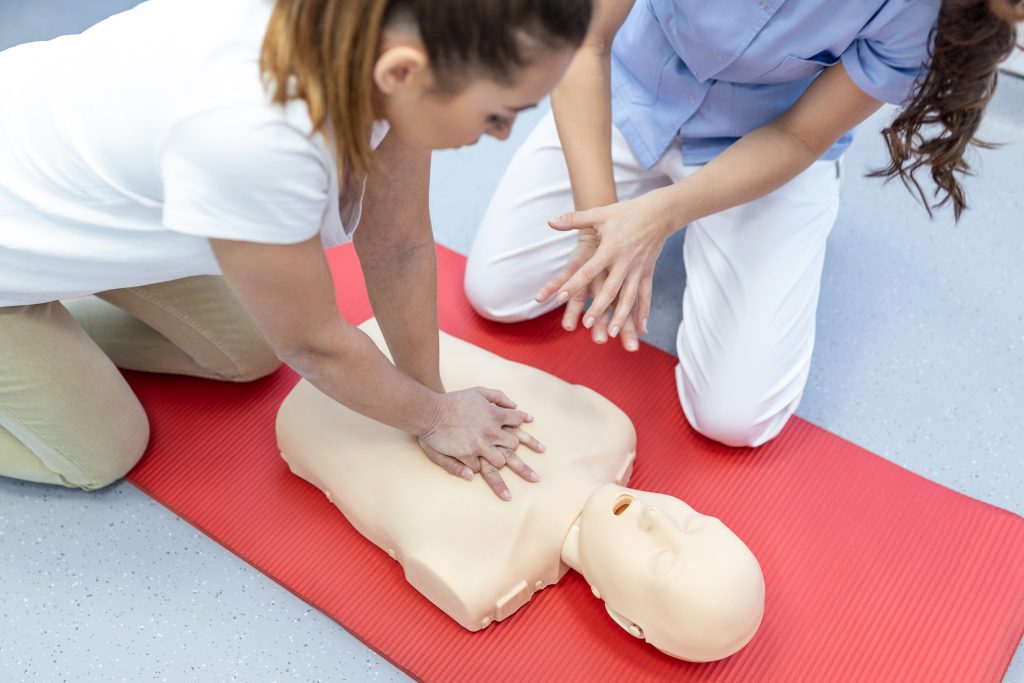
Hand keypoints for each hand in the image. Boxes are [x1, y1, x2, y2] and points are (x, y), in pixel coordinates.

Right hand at [418, 387, 544, 499]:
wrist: (431, 411)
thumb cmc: (455, 400)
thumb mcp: (478, 392)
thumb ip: (498, 397)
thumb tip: (515, 406)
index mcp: (495, 416)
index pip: (518, 423)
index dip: (528, 433)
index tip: (540, 447)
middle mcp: (491, 431)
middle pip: (513, 447)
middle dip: (521, 460)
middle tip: (535, 478)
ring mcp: (479, 445)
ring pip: (500, 462)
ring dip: (501, 469)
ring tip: (507, 490)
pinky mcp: (466, 455)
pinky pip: (477, 468)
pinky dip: (478, 471)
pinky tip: (479, 478)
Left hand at [535, 192, 675, 340]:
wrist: (660, 212)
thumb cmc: (626, 213)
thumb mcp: (600, 214)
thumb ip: (574, 219)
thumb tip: (550, 221)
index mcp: (610, 249)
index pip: (589, 270)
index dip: (575, 284)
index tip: (561, 297)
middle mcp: (624, 262)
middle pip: (610, 289)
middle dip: (599, 308)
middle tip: (586, 325)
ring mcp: (638, 269)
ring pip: (629, 297)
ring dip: (621, 316)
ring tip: (611, 333)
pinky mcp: (647, 272)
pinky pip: (646, 294)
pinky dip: (644, 311)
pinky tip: (641, 329)